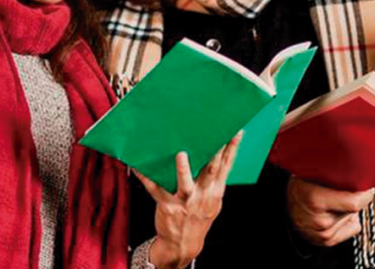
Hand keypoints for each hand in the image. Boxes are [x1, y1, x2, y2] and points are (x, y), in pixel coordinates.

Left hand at [133, 133, 241, 268]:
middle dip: (214, 152)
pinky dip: (146, 178)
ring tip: (181, 155)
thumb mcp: (213, 201)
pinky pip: (155, 190)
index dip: (232, 148)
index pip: (227, 166)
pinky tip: (139, 167)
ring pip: (185, 184)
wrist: (183, 243)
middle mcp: (203, 195)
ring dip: (183, 170)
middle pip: (210, 170)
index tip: (236, 130)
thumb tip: (217, 153)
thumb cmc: (198, 216)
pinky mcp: (168, 206)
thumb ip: (214, 180)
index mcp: (215, 191)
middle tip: (214, 134)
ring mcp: (186, 202)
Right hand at [286, 177, 374, 246]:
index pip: (355, 201)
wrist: (284, 210)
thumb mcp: (310, 172)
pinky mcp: (327, 241)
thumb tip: (356, 164)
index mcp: (315, 199)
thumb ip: (333, 170)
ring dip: (349, 208)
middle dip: (355, 196)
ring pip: (355, 216)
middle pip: (356, 207)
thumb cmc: (299, 186)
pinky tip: (335, 212)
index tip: (364, 182)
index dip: (363, 191)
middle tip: (344, 187)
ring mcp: (324, 234)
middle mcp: (320, 220)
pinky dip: (349, 219)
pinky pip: (354, 227)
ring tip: (333, 200)